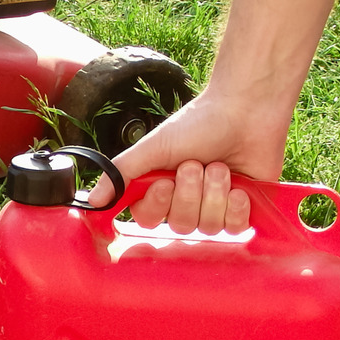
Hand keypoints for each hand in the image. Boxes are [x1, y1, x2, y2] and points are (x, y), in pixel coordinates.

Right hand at [84, 87, 289, 234]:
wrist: (245, 111)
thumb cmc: (199, 123)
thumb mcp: (154, 147)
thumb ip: (122, 173)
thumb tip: (93, 200)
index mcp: (161, 187)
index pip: (148, 218)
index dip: (158, 204)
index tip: (166, 181)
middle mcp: (186, 201)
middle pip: (179, 225)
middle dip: (190, 194)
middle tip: (197, 164)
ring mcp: (214, 207)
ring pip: (207, 227)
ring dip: (214, 193)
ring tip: (220, 167)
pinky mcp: (242, 209)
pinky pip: (234, 228)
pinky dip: (235, 207)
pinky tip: (239, 188)